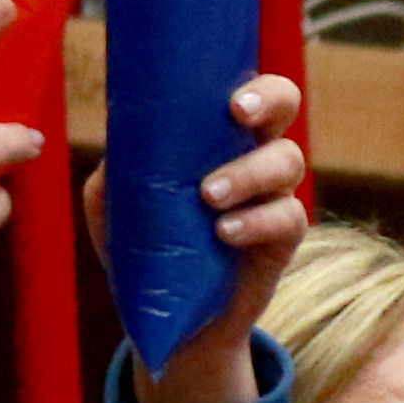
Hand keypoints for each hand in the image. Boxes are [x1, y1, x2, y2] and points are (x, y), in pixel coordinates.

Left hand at [109, 71, 312, 402]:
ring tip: (209, 196)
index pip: (242, 89)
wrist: (169, 320)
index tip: (229, 96)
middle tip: (237, 115)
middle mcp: (252, 154)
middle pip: (286, 105)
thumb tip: (118, 140)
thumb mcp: (115, 207)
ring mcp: (273, 195)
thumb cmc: (143, 249)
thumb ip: (117, 173)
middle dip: (269, 100)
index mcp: (216, 135)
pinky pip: (288, 216)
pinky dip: (256, 221)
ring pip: (288, 159)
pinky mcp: (284, 239)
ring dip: (249, 172)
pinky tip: (225, 233)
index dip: (248, 82)